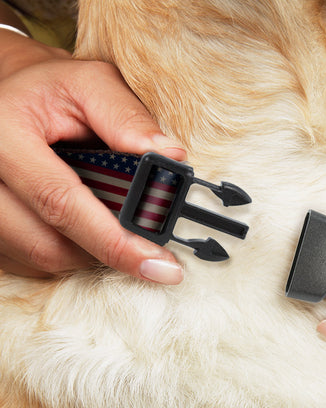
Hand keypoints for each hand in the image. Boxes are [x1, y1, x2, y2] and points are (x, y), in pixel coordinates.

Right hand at [0, 30, 185, 282]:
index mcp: (3, 135)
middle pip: (49, 244)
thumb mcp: (91, 84)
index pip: (61, 203)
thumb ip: (128, 117)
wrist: (9, 96)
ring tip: (111, 224)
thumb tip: (171, 156)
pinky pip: (30, 261)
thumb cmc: (52, 89)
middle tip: (147, 247)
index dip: (115, 242)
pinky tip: (83, 227)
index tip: (160, 266)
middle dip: (107, 251)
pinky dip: (67, 252)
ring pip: (41, 258)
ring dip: (88, 252)